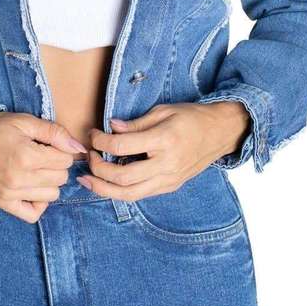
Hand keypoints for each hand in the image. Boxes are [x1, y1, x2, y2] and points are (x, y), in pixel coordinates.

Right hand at [0, 112, 87, 222]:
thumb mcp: (26, 122)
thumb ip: (55, 133)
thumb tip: (78, 148)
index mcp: (27, 156)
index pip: (65, 160)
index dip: (61, 150)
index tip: (50, 145)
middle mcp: (20, 179)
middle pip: (61, 178)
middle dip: (57, 165)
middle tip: (43, 156)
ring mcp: (11, 194)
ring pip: (52, 195)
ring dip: (49, 183)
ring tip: (36, 170)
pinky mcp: (3, 203)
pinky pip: (32, 214)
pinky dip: (38, 203)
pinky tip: (33, 189)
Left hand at [76, 101, 250, 200]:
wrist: (219, 133)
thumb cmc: (191, 117)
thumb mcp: (163, 111)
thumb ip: (135, 123)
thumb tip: (111, 128)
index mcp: (164, 140)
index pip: (121, 146)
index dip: (100, 142)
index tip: (93, 135)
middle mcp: (166, 164)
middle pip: (122, 177)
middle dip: (98, 169)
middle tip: (88, 156)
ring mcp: (169, 180)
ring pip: (129, 194)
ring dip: (103, 188)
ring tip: (87, 180)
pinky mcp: (170, 187)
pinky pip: (140, 195)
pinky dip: (120, 191)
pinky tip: (107, 183)